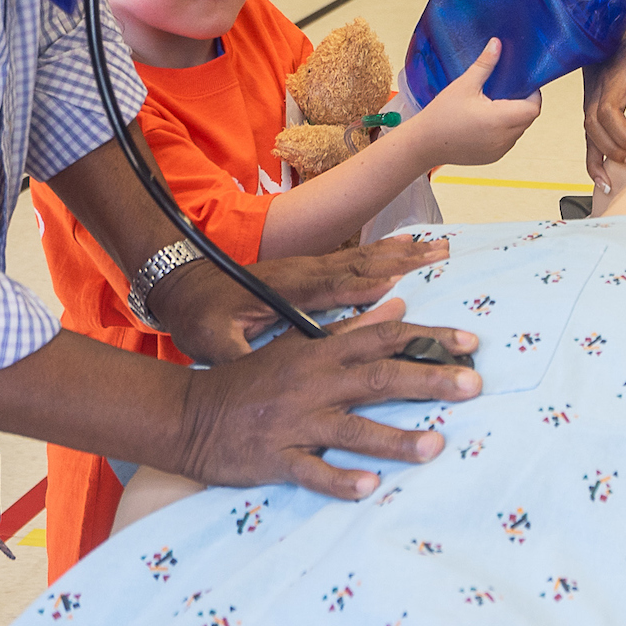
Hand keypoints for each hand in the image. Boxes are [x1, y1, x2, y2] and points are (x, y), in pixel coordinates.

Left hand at [156, 235, 448, 361]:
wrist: (182, 283)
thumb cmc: (199, 317)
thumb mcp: (211, 343)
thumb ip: (237, 359)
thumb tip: (254, 379)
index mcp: (286, 290)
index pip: (336, 285)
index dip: (370, 284)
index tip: (407, 281)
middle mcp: (304, 273)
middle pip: (362, 263)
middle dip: (404, 259)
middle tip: (443, 253)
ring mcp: (308, 267)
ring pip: (363, 257)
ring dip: (402, 252)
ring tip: (439, 246)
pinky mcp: (309, 270)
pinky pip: (355, 259)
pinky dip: (386, 253)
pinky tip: (406, 251)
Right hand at [169, 297, 481, 498]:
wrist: (188, 415)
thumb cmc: (250, 382)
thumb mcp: (297, 346)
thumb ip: (349, 330)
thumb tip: (397, 307)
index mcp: (320, 353)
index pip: (384, 339)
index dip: (429, 339)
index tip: (470, 343)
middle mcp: (313, 384)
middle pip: (378, 379)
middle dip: (428, 380)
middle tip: (474, 386)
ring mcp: (295, 423)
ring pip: (352, 429)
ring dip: (395, 439)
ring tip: (436, 446)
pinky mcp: (276, 458)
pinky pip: (312, 472)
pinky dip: (340, 479)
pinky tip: (370, 487)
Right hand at [402, 38, 542, 167]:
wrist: (424, 144)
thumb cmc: (441, 115)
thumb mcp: (464, 85)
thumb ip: (485, 64)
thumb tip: (497, 44)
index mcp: (499, 120)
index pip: (533, 108)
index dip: (533, 95)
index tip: (523, 84)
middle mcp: (503, 139)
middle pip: (528, 119)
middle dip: (522, 104)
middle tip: (507, 91)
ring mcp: (499, 151)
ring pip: (519, 131)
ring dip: (514, 118)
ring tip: (495, 106)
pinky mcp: (492, 157)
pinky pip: (508, 141)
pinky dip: (504, 131)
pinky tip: (487, 122)